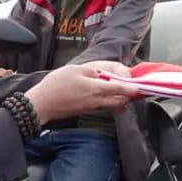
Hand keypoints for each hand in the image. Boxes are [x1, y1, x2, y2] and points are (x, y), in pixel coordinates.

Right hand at [24, 61, 139, 123]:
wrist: (41, 104)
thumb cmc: (56, 85)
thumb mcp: (75, 70)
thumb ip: (93, 71)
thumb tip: (104, 74)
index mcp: (96, 89)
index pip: (121, 89)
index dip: (132, 89)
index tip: (140, 88)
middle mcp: (97, 101)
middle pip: (120, 101)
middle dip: (128, 96)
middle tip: (131, 88)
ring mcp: (91, 107)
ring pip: (111, 105)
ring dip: (118, 98)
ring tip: (118, 88)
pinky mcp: (85, 110)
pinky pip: (102, 106)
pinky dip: (107, 100)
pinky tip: (102, 92)